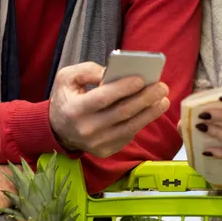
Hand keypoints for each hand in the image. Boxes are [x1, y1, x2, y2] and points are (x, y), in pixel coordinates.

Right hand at [49, 62, 170, 157]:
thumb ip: (88, 70)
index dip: (123, 88)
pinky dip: (142, 122)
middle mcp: (86, 129)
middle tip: (162, 86)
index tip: (141, 79)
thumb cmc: (66, 98)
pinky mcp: (106, 150)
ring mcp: (97, 143)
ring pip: (130, 127)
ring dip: (150, 113)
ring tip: (164, 100)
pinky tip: (152, 110)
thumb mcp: (67, 77)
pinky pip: (128, 135)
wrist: (57, 129)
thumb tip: (111, 72)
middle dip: (145, 99)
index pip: (102, 98)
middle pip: (122, 113)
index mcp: (75, 109)